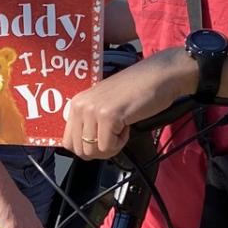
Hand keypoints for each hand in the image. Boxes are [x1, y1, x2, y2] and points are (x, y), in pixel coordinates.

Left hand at [60, 48, 196, 159]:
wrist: (159, 76)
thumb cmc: (136, 91)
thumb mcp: (104, 104)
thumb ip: (89, 122)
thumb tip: (83, 147)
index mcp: (76, 103)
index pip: (67, 142)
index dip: (87, 148)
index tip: (103, 139)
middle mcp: (80, 105)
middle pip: (80, 151)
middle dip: (100, 150)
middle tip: (115, 135)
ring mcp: (93, 110)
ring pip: (94, 151)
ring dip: (112, 146)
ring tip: (122, 127)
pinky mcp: (108, 116)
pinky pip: (108, 147)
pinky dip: (121, 142)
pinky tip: (128, 125)